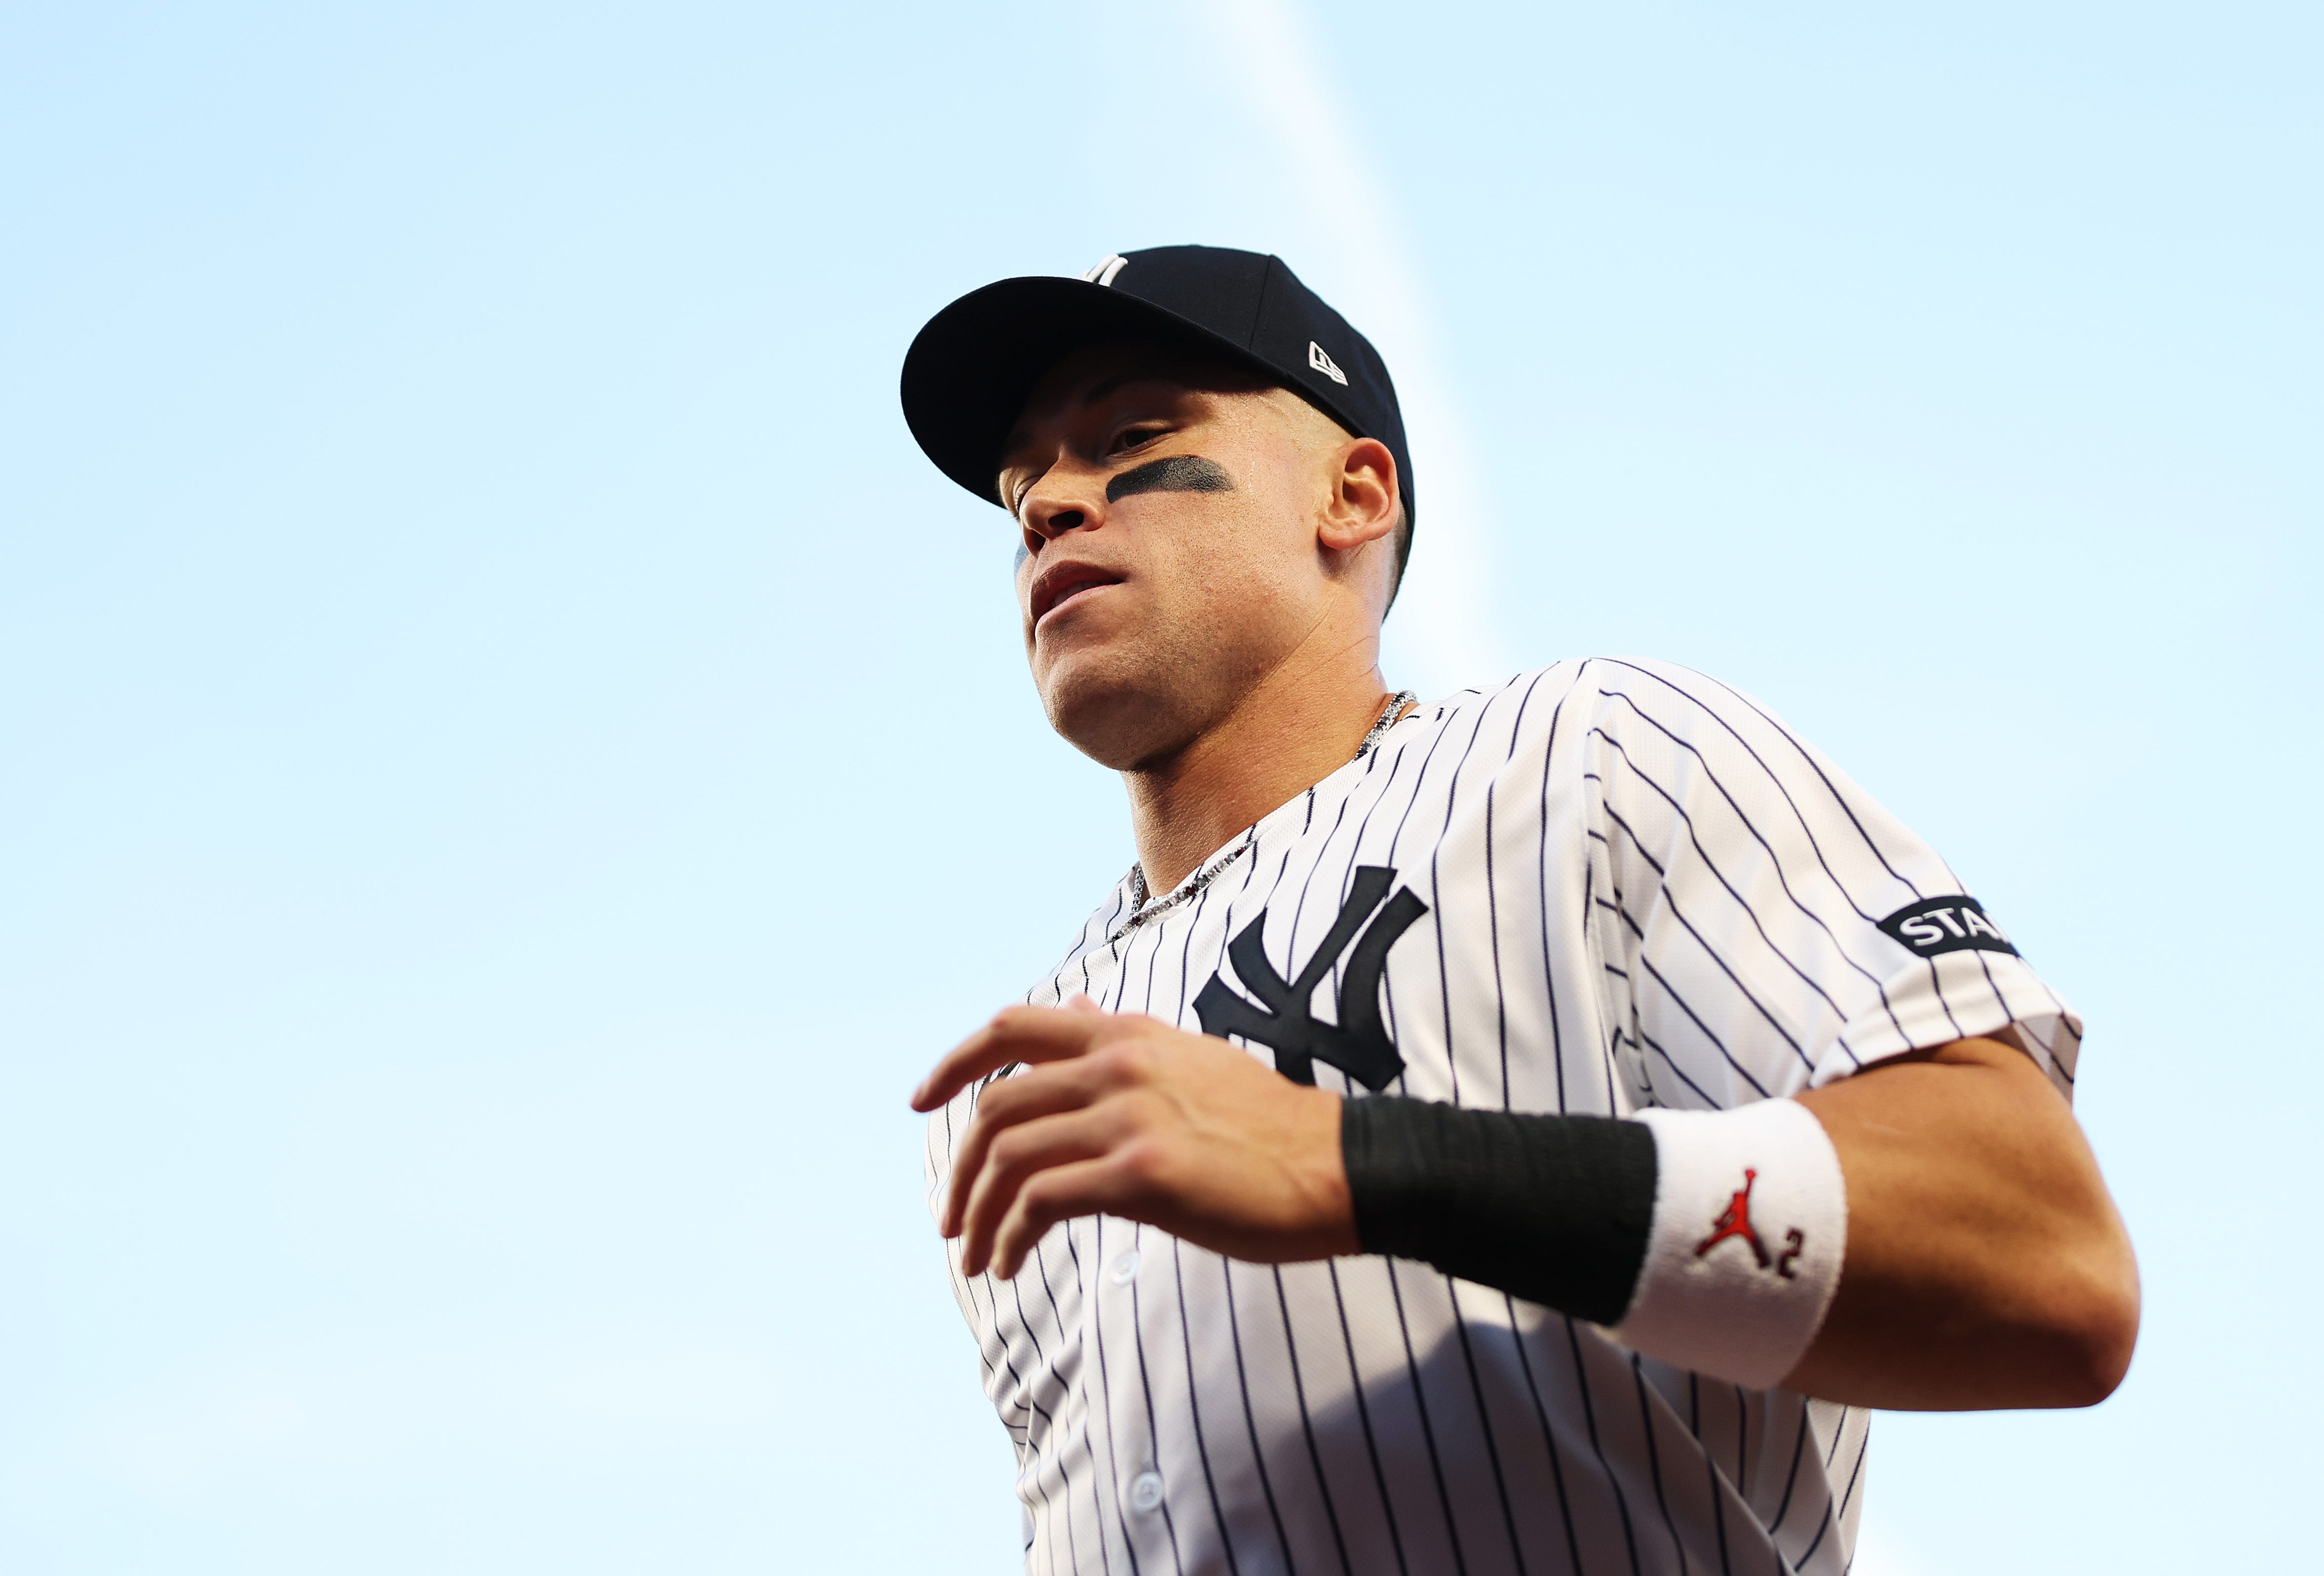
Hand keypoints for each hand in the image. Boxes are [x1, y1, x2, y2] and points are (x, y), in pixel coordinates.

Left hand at [910, 997, 1358, 1278]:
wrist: (1340, 1167)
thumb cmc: (1269, 1126)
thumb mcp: (1191, 1058)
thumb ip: (1122, 1038)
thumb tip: (1073, 1007)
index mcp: (1127, 1035)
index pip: (1012, 1028)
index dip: (952, 1062)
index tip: (920, 1101)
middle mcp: (1119, 1066)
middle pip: (995, 1108)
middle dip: (958, 1170)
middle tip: (951, 1219)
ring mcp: (1130, 1117)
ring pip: (1009, 1159)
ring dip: (978, 1214)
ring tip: (978, 1255)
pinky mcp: (1144, 1173)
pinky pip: (1042, 1202)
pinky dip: (1012, 1236)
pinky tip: (1012, 1263)